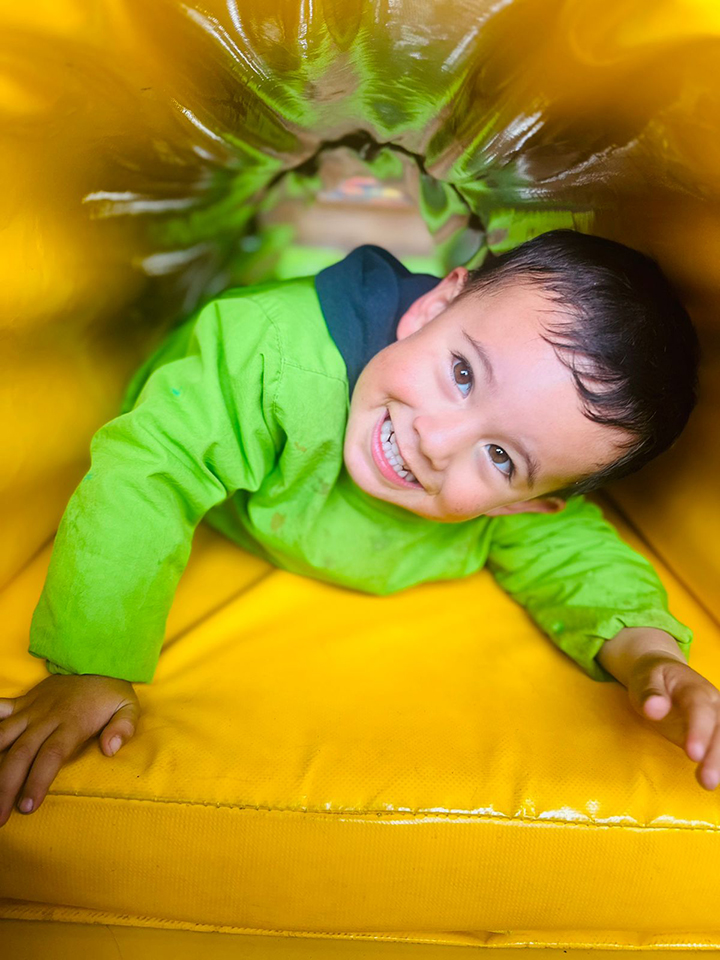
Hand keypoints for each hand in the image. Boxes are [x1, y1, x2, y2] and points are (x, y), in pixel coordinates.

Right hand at [0, 674, 138, 826]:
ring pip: (3, 736)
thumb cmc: (110, 696)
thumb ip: (124, 728)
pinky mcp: (23, 702)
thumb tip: (111, 749)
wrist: (97, 665)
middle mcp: (47, 717)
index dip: (38, 781)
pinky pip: (0, 707)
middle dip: (7, 785)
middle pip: (22, 753)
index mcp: (73, 722)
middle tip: (0, 817)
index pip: (52, 755)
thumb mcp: (128, 707)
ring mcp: (32, 709)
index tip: (28, 807)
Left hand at [626, 653, 719, 790]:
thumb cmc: (652, 678)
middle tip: (707, 781)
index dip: (699, 732)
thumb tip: (654, 709)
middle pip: (719, 729)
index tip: (693, 754)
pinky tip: (717, 779)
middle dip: (715, 756)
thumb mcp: (644, 679)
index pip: (700, 710)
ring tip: (709, 784)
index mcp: (695, 689)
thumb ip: (650, 693)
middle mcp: (714, 704)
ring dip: (719, 763)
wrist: (664, 673)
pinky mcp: (714, 732)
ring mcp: (717, 719)